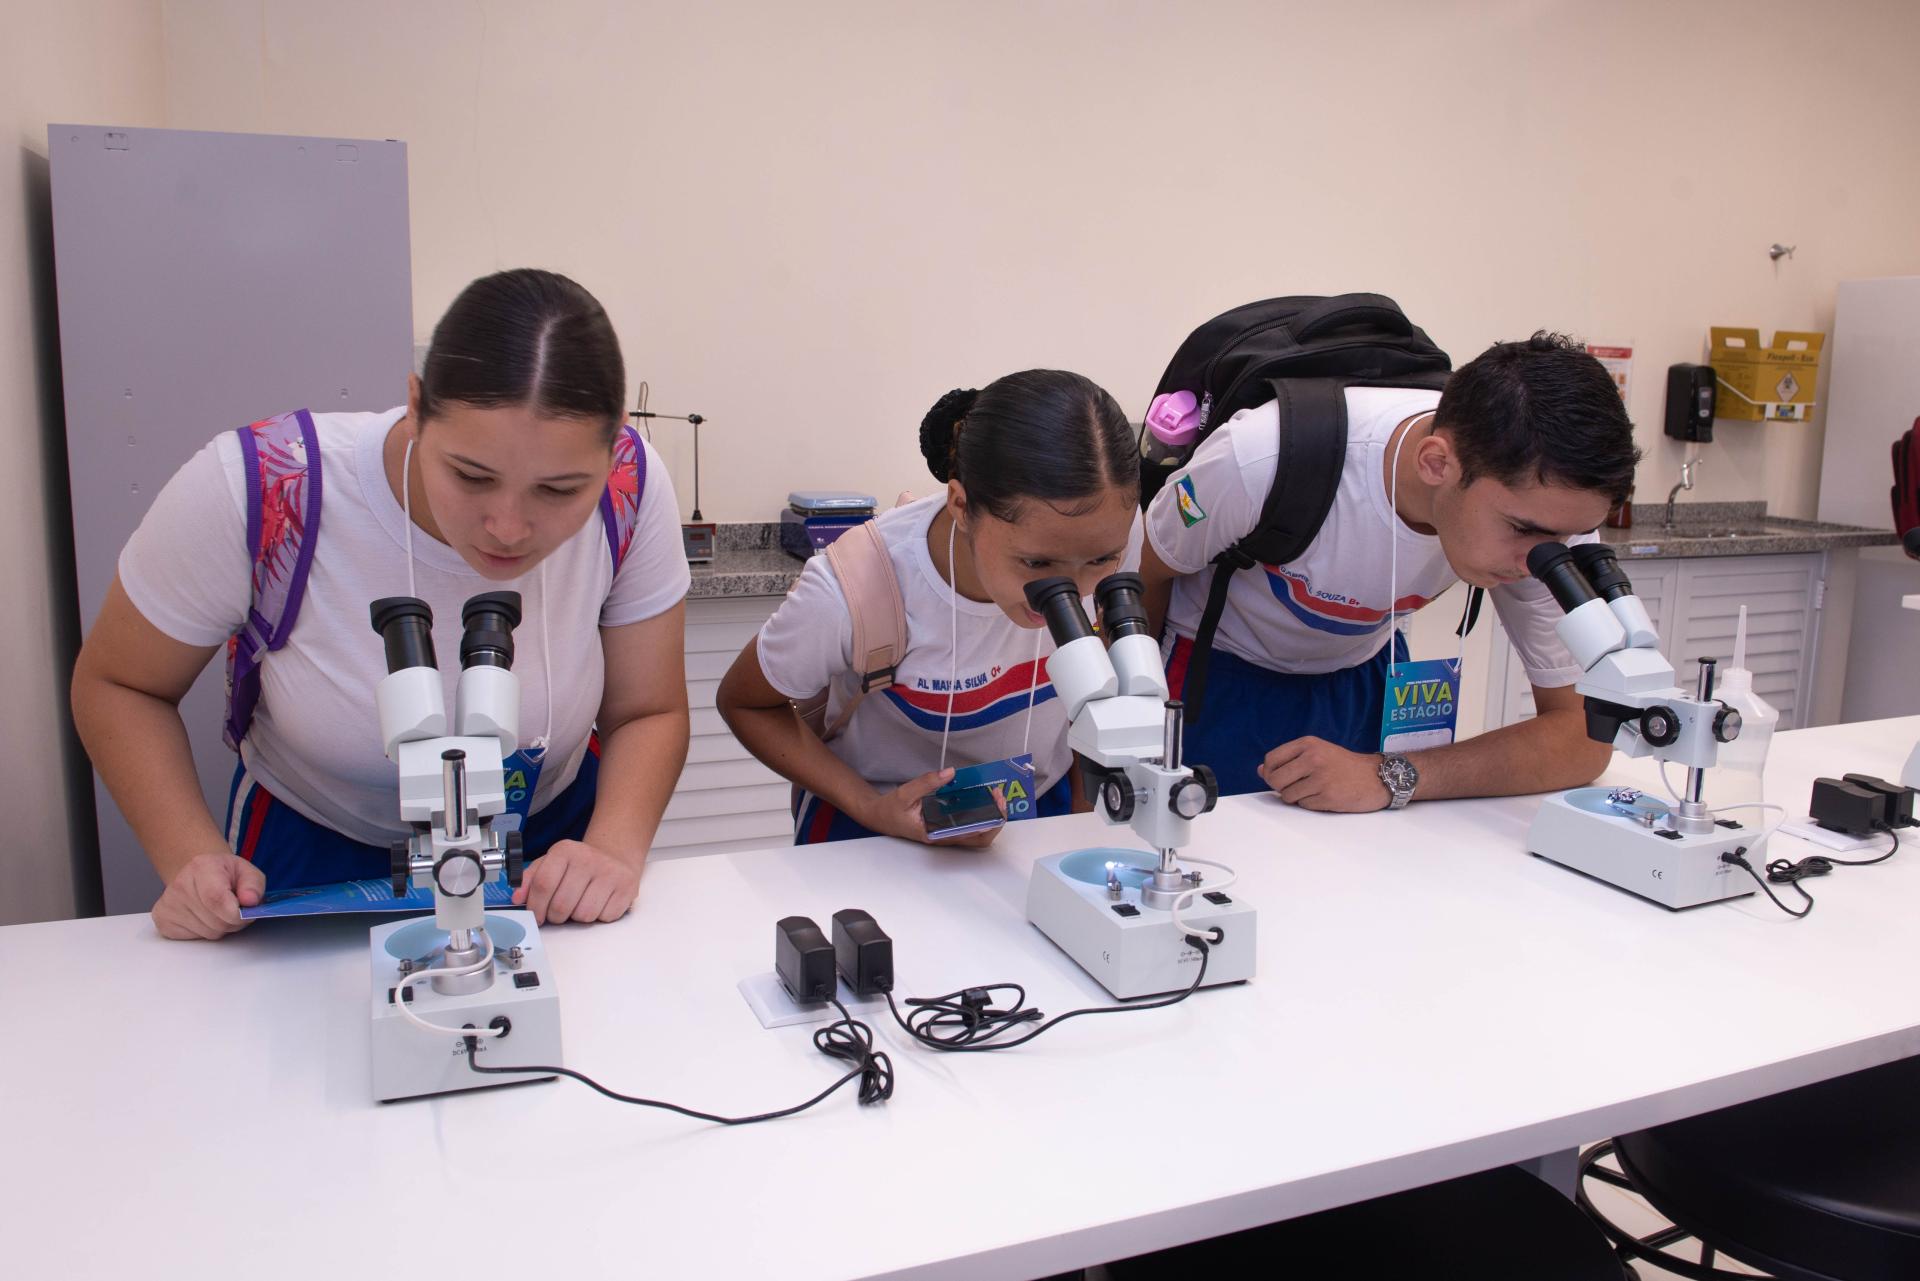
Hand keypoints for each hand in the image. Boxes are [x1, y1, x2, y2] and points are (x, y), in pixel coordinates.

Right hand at [152, 852, 264, 939]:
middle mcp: (179, 884)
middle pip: (215, 921)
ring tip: (219, 911)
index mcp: (202, 866)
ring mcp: (168, 903)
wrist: (198, 874)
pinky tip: (204, 916)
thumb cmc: (225, 874)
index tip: (244, 914)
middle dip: (232, 922)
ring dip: (220, 928)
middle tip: (234, 909)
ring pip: (207, 933)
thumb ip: (254, 885)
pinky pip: (193, 938)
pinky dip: (205, 932)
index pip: (216, 899)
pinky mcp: (162, 919)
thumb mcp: (247, 871)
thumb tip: (251, 901)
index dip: (235, 914)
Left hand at [513, 839, 640, 924]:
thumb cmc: (578, 864)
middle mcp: (588, 858)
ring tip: (580, 904)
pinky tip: (598, 903)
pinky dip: (599, 916)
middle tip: (559, 912)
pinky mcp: (627, 887)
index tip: (536, 916)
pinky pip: (604, 917)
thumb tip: (517, 898)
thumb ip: (530, 880)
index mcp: (565, 850)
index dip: (536, 906)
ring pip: (584, 915)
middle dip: (556, 916)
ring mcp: (610, 872)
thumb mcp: (550, 863)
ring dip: (578, 917)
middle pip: (562, 905)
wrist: (614, 855)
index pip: (543, 884)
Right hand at [857, 769, 1006, 847]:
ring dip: (990, 815)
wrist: (880, 817)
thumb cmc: (891, 810)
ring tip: (994, 795)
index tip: (995, 802)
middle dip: (996, 818)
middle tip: (999, 796)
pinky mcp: (947, 825)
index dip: (989, 821)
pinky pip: (969, 822)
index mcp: (937, 835)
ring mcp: (947, 833)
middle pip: (981, 837)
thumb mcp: (906, 794)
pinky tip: (982, 796)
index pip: (972, 836)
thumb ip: (927, 782)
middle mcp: (945, 837)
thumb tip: (950, 772)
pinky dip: (980, 811)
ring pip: (978, 832)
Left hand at [1257, 738, 1391, 812]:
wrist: (1377, 777)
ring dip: (1296, 797)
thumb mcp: (1317, 752)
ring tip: (1313, 790)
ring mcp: (1320, 778)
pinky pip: (1304, 805)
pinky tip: (1323, 796)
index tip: (1278, 777)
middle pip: (1275, 779)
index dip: (1270, 772)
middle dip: (1281, 787)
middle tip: (1295, 786)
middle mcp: (1313, 758)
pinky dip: (1310, 804)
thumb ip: (1289, 760)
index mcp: (1308, 744)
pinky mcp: (1328, 796)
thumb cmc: (1344, 765)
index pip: (1272, 759)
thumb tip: (1261, 771)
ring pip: (1288, 795)